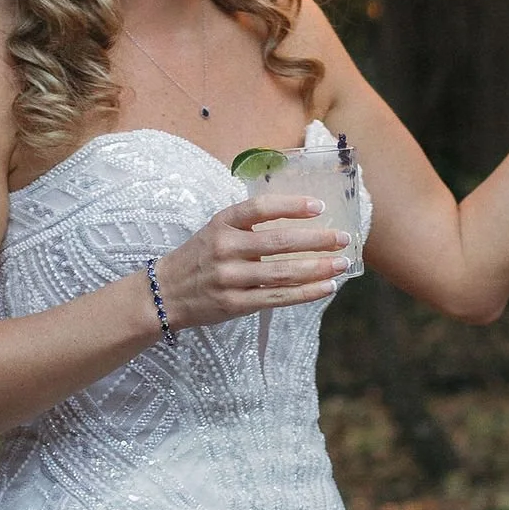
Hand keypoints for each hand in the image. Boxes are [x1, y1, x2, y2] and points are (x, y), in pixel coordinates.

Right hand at [151, 193, 350, 331]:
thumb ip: (249, 225)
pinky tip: (325, 287)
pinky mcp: (235, 303)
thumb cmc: (199, 257)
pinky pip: (278, 298)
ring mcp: (230, 278)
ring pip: (283, 272)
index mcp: (222, 223)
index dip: (292, 206)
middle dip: (316, 240)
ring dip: (317, 268)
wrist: (165, 292)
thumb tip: (300, 221)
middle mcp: (225, 248)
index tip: (319, 207)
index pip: (261, 208)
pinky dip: (305, 293)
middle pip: (278, 242)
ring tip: (342, 264)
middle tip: (343, 238)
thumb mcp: (216, 230)